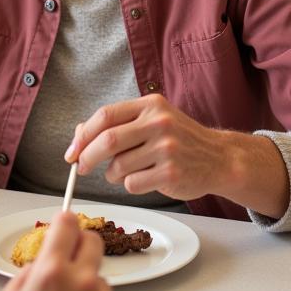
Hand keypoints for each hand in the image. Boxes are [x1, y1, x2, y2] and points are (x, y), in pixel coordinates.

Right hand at [0, 212, 124, 290]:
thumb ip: (27, 270)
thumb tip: (42, 258)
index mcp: (51, 270)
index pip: (67, 222)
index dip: (64, 220)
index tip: (63, 224)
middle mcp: (81, 278)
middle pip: (92, 238)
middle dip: (80, 244)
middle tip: (69, 261)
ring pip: (99, 272)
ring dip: (87, 281)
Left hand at [67, 94, 225, 200]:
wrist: (218, 158)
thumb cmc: (179, 139)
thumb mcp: (153, 119)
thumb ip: (119, 124)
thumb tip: (79, 134)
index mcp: (150, 105)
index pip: (106, 116)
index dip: (83, 135)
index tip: (72, 151)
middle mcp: (159, 123)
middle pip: (108, 141)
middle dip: (88, 157)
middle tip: (81, 167)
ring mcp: (167, 148)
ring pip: (118, 167)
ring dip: (112, 174)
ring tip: (125, 171)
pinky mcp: (171, 173)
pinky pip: (133, 184)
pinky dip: (130, 185)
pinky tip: (145, 179)